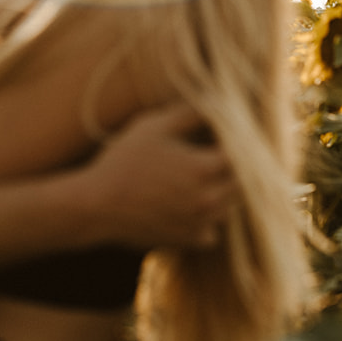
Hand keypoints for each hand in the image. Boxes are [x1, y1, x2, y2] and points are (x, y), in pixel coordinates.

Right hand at [84, 102, 237, 250]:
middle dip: (234, 168)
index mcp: (205, 168)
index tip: (226, 135)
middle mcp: (210, 199)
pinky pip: (212, 230)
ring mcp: (201, 223)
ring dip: (222, 192)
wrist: (98, 205)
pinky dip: (207, 219)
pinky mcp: (189, 239)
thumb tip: (214, 101)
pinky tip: (189, 205)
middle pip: (242, 183)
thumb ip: (188, 113)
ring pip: (229, 206)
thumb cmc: (124, 160)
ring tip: (200, 177)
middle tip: (217, 154)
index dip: (238, 142)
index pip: (243, 154)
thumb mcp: (153, 126)